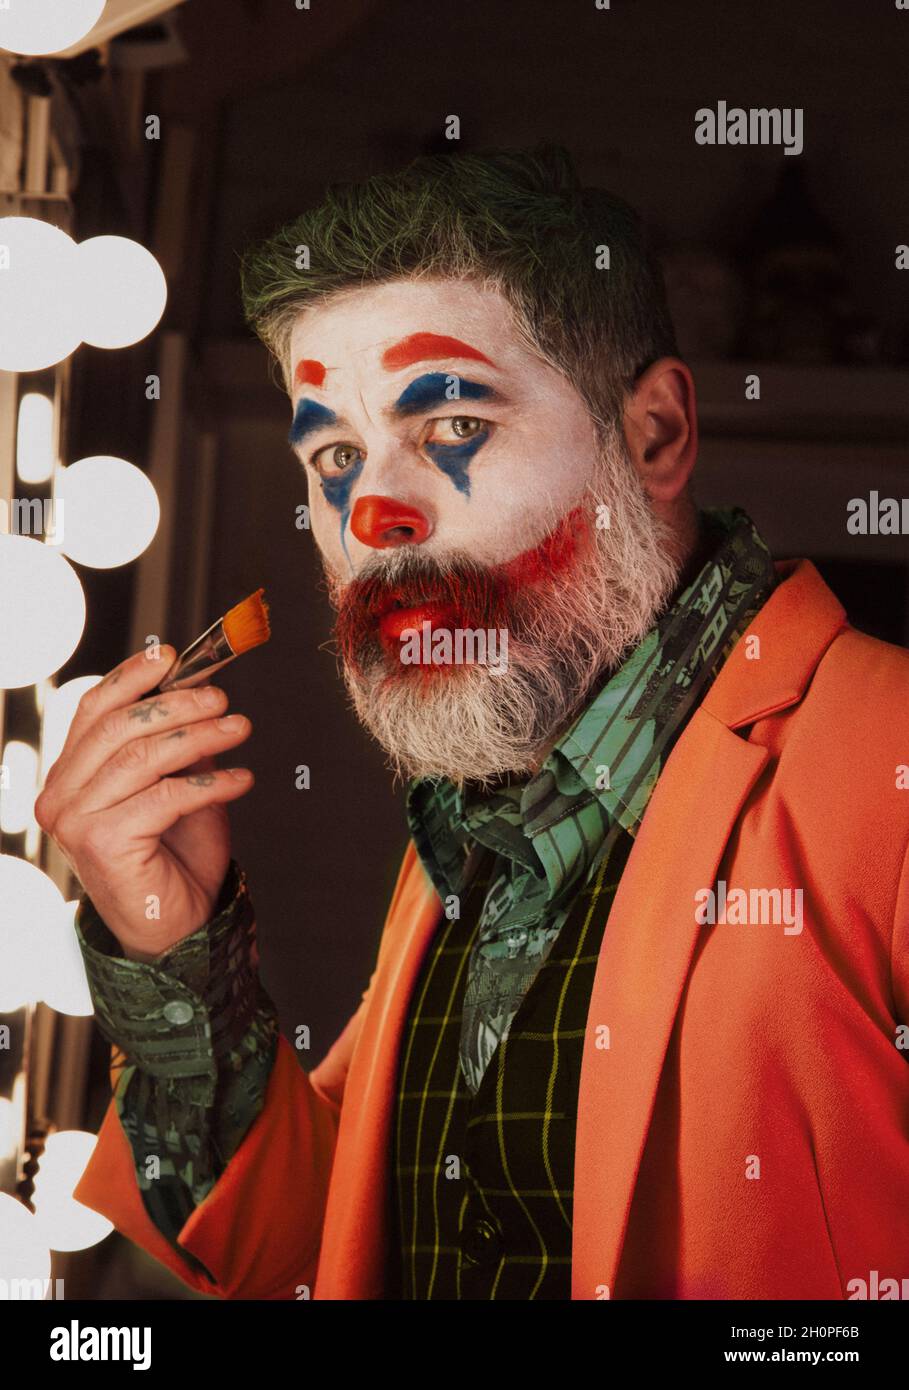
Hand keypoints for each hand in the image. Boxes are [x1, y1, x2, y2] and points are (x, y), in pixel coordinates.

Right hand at [35, 645, 254, 960]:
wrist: (177, 925)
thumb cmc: (173, 855)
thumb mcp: (177, 783)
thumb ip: (177, 741)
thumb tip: (199, 687)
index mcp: (70, 775)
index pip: (94, 710)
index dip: (133, 677)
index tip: (173, 657)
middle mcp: (61, 796)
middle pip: (119, 727)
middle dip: (177, 704)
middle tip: (222, 700)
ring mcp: (76, 821)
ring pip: (143, 757)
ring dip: (201, 736)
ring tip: (240, 728)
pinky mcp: (103, 843)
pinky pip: (165, 796)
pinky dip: (211, 782)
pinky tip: (241, 780)